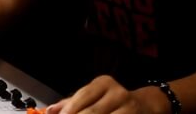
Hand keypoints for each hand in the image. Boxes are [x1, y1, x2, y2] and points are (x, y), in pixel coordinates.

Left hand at [45, 75, 167, 113]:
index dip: (69, 110)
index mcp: (103, 83)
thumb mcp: (94, 96)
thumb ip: (71, 103)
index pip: (82, 96)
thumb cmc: (112, 101)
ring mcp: (129, 107)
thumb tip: (49, 111)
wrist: (145, 105)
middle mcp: (118, 92)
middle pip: (92, 112)